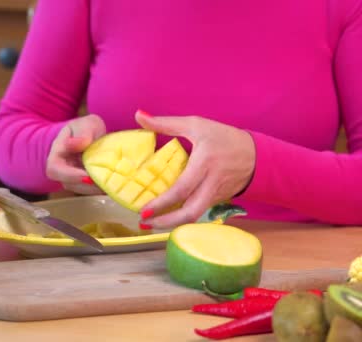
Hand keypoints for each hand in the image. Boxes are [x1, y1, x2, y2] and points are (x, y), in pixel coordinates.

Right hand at [46, 114, 106, 193]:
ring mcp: (72, 178)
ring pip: (81, 189)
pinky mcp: (83, 182)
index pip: (55, 169)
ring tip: (112, 185)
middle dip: (88, 186)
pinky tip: (114, 185)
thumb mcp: (86, 124)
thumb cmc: (85, 128)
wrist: (89, 134)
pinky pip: (90, 189)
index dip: (69, 175)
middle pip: (69, 184)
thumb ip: (82, 133)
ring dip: (96, 189)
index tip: (87, 176)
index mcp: (56, 154)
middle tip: (106, 184)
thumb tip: (76, 144)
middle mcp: (61, 170)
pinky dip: (101, 188)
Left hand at [136, 111, 255, 229]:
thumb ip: (164, 123)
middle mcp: (212, 183)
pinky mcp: (219, 201)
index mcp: (205, 163)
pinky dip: (181, 215)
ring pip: (194, 216)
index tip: (144, 211)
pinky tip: (167, 215)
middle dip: (166, 222)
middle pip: (190, 212)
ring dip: (172, 223)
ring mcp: (216, 195)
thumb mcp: (195, 124)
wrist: (256, 154)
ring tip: (152, 223)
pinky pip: (198, 211)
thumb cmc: (222, 137)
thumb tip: (138, 115)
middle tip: (145, 223)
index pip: (181, 189)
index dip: (162, 203)